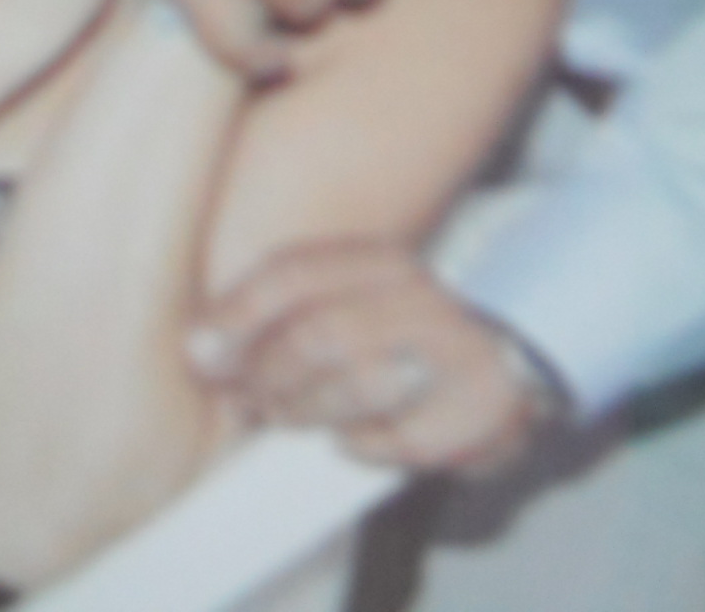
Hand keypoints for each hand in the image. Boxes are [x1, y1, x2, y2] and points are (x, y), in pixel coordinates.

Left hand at [186, 241, 555, 473]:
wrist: (507, 366)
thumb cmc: (399, 341)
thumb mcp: (340, 304)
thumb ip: (273, 317)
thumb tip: (197, 351)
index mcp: (379, 261)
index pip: (296, 273)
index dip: (238, 314)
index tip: (201, 354)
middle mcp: (421, 295)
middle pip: (322, 332)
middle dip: (271, 374)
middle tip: (247, 399)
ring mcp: (458, 350)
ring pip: (360, 382)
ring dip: (309, 409)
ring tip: (289, 417)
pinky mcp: (482, 409)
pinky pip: (402, 437)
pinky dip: (364, 444)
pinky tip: (352, 438)